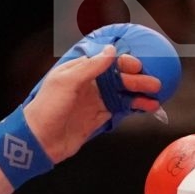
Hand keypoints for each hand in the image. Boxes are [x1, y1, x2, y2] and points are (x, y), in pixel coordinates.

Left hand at [21, 45, 163, 162]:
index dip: (123, 62)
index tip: (137, 66)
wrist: (38, 141)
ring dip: (139, 94)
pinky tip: (146, 107)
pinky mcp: (97, 119)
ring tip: (156, 96)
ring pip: (122, 94)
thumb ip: (90, 67)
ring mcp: (94, 102)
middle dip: (137, 79)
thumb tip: (110, 52)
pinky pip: (119, 110)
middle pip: (118, 78)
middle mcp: (88, 85)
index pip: (106, 61)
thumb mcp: (66, 82)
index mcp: (78, 71)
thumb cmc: (46, 108)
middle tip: (155, 82)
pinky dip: (133, 108)